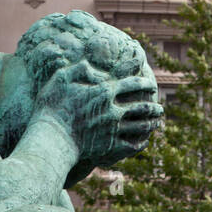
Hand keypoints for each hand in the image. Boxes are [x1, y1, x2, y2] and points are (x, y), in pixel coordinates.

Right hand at [36, 59, 162, 171]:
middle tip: (160, 108)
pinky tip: (144, 142)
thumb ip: (78, 68)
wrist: (51, 139)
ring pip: (141, 126)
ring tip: (157, 123)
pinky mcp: (110, 147)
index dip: (145, 84)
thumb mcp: (61, 79)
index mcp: (104, 92)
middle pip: (142, 107)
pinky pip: (132, 145)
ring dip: (151, 124)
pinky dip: (141, 143)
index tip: (152, 85)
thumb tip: (91, 64)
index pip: (132, 84)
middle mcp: (113, 110)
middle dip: (154, 107)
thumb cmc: (52, 108)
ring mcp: (113, 130)